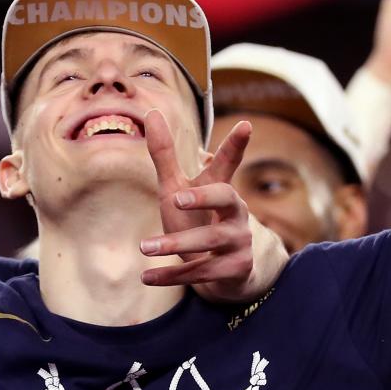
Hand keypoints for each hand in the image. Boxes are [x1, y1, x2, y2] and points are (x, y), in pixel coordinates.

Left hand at [139, 109, 286, 302]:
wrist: (227, 274)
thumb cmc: (199, 221)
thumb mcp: (178, 188)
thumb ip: (165, 155)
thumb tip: (151, 112)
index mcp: (222, 190)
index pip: (228, 164)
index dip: (236, 145)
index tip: (246, 124)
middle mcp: (236, 213)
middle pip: (226, 199)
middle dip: (203, 198)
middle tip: (176, 198)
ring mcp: (238, 242)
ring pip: (208, 240)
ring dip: (176, 244)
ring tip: (144, 247)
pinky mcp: (235, 270)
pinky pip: (201, 273)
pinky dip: (171, 275)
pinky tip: (147, 277)